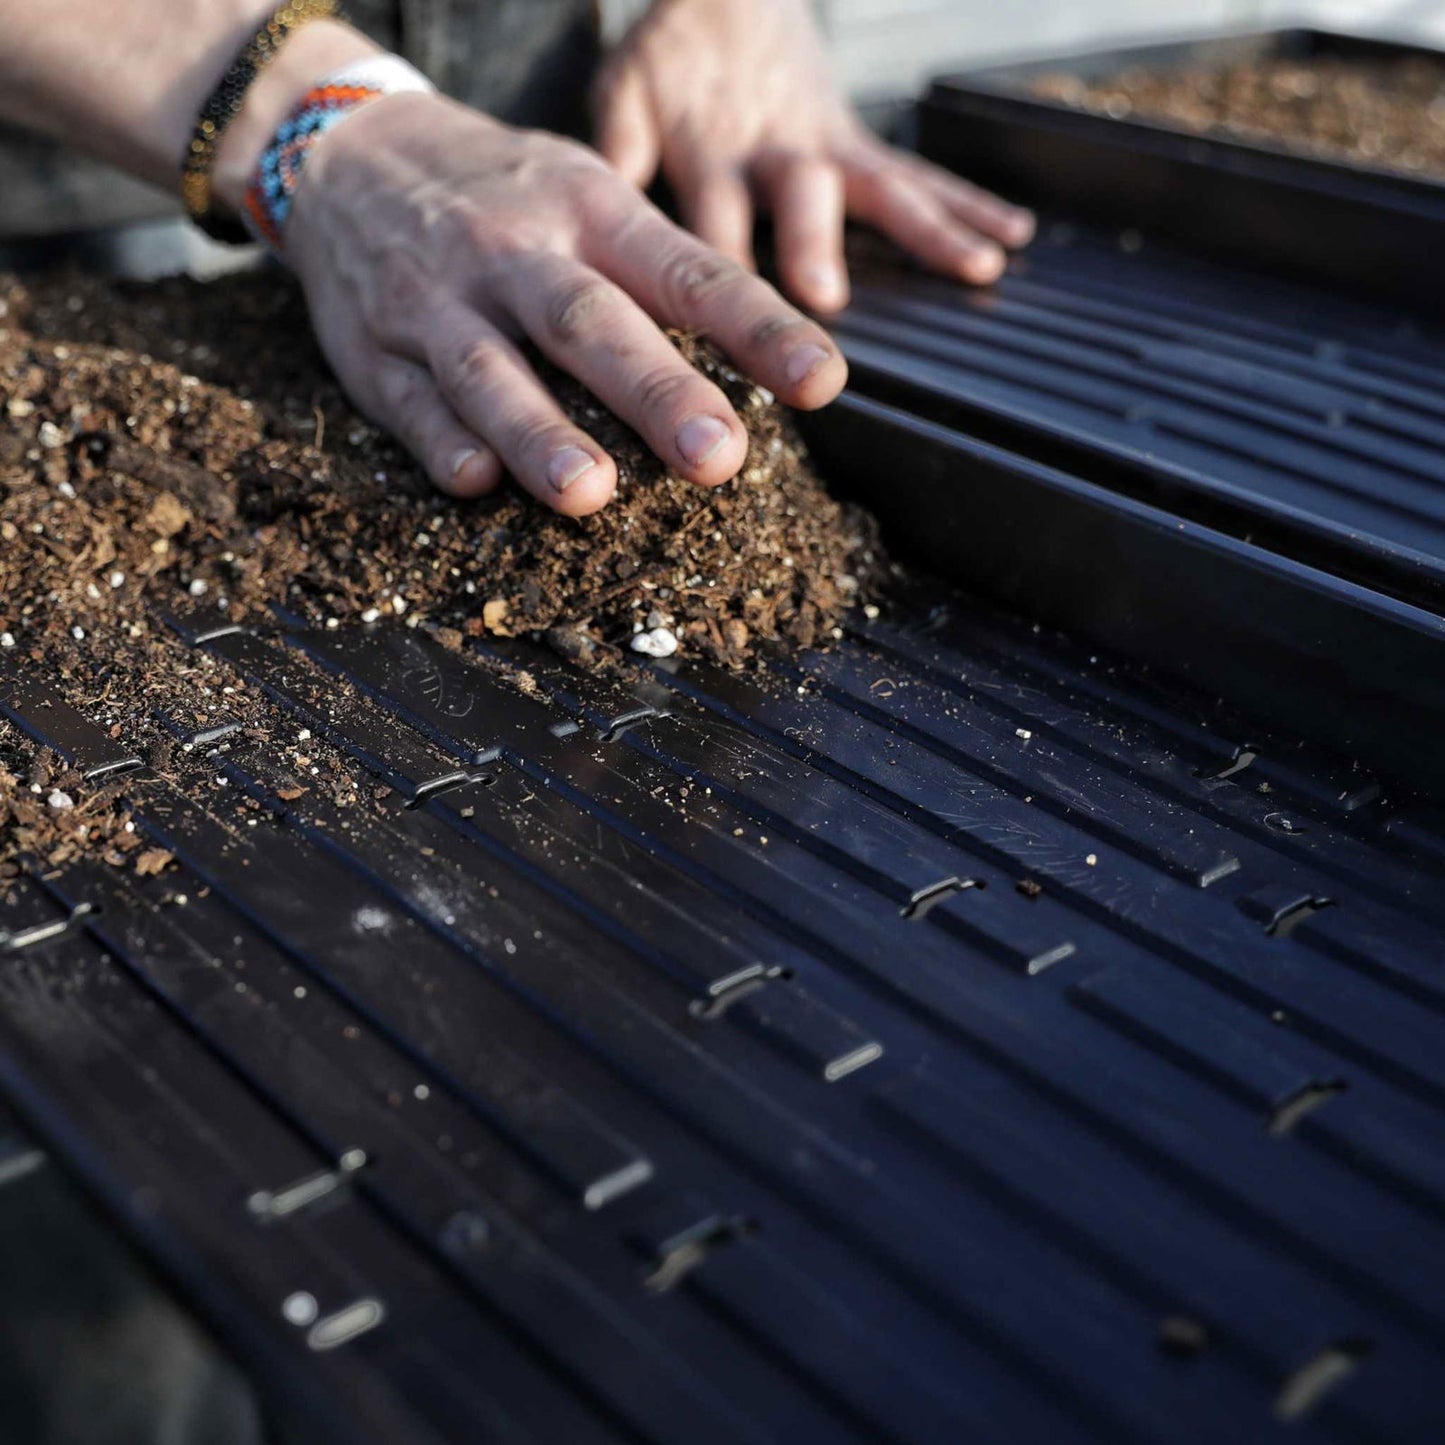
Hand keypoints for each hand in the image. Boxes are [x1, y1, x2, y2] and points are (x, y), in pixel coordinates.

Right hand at [273, 91, 847, 513]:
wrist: (349, 149)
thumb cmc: (503, 193)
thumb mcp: (587, 196)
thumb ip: (663, 271)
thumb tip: (767, 358)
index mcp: (586, 210)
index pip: (684, 271)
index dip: (755, 327)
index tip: (820, 380)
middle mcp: (513, 252)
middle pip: (588, 322)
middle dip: (654, 391)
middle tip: (718, 456)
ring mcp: (436, 301)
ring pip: (487, 369)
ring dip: (538, 432)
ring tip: (590, 493)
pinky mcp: (373, 351)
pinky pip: (406, 401)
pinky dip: (440, 441)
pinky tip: (476, 481)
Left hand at [593, 0, 1034, 312]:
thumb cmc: (668, 64)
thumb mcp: (623, 97)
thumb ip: (615, 153)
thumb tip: (599, 206)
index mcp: (709, 150)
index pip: (708, 216)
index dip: (711, 265)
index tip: (717, 323)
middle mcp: (776, 152)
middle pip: (798, 199)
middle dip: (812, 246)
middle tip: (827, 298)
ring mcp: (827, 147)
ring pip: (881, 188)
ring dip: (929, 229)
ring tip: (979, 267)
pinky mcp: (859, 143)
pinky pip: (920, 173)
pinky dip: (968, 202)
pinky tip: (1012, 234)